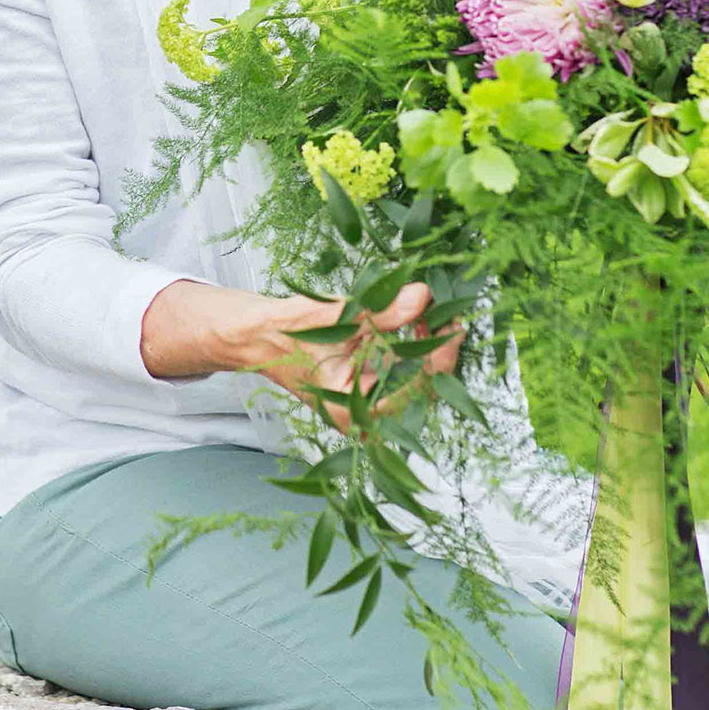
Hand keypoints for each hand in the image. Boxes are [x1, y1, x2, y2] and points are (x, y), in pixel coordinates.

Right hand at [250, 282, 465, 435]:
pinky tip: (414, 318)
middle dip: (437, 348)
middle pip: (423, 388)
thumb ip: (378, 310)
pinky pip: (402, 367)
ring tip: (431, 312)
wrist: (254, 335)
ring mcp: (366, 399)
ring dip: (428, 344)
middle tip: (443, 313)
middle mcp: (365, 413)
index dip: (441, 359)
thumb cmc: (282, 332)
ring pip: (416, 377)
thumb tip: (422, 297)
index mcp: (355, 411)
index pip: (417, 394)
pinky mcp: (366, 381)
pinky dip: (412, 342)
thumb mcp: (332, 316)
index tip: (453, 325)